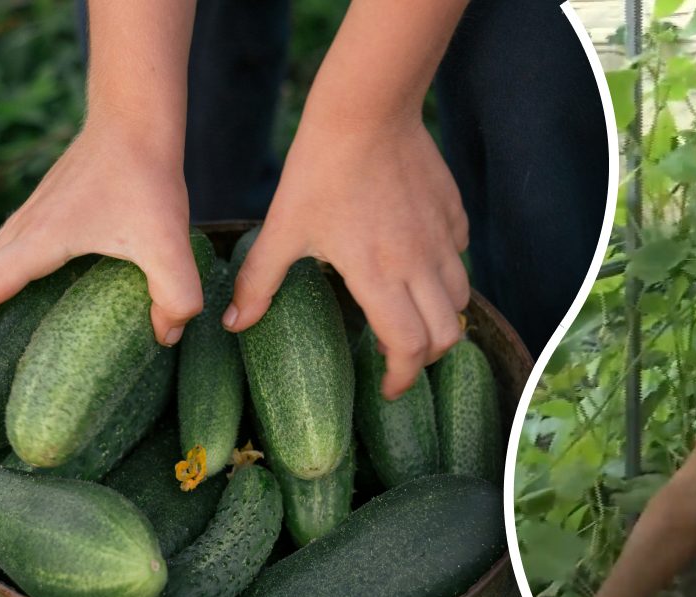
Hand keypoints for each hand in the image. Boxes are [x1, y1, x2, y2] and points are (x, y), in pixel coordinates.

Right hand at [0, 118, 200, 382]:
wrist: (135, 122)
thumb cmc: (146, 179)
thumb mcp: (171, 244)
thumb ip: (177, 295)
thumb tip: (166, 335)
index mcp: (37, 243)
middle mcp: (23, 230)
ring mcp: (32, 218)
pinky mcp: (47, 211)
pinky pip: (5, 252)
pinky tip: (23, 294)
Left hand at [223, 116, 469, 400]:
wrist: (367, 111)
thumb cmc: (320, 171)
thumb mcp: (283, 228)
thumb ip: (261, 281)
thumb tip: (234, 323)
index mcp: (379, 277)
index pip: (409, 348)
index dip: (402, 378)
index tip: (387, 387)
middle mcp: (419, 265)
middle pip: (447, 335)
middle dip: (428, 357)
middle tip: (402, 357)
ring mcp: (442, 239)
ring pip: (461, 299)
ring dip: (442, 317)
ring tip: (415, 315)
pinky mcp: (453, 213)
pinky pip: (460, 255)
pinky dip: (446, 272)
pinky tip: (421, 262)